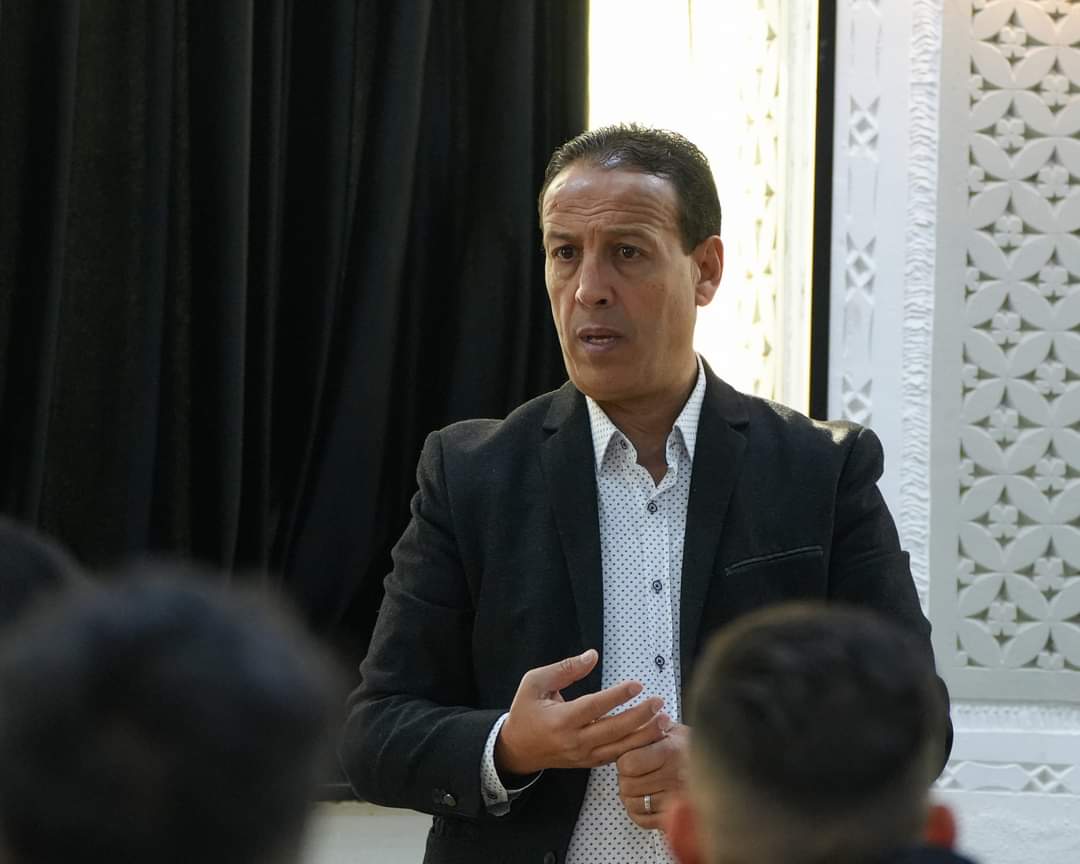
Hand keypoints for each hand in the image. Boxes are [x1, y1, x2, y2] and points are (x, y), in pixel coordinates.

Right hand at [495, 649, 668, 775]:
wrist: (517, 750)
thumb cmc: (526, 712)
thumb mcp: (534, 683)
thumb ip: (564, 669)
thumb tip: (593, 656)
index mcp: (560, 720)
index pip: (594, 707)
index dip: (616, 696)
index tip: (637, 685)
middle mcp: (574, 741)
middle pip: (613, 730)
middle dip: (639, 717)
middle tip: (658, 702)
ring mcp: (583, 755)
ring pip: (619, 748)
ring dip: (644, 735)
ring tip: (664, 721)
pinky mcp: (589, 762)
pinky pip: (616, 757)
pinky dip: (636, 748)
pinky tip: (651, 736)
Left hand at [616, 723, 688, 830]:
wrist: (720, 767)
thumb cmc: (691, 747)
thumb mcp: (673, 729)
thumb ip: (649, 726)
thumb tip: (632, 721)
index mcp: (670, 751)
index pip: (628, 763)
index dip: (623, 760)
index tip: (628, 757)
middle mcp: (673, 777)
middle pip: (627, 785)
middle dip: (625, 778)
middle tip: (634, 773)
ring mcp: (675, 800)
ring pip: (633, 804)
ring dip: (631, 795)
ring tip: (640, 785)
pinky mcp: (676, 818)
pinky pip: (643, 820)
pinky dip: (639, 812)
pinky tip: (645, 800)